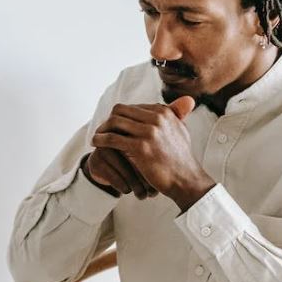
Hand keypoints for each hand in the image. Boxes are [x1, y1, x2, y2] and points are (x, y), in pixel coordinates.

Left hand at [91, 96, 215, 211]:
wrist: (186, 180)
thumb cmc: (181, 159)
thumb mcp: (182, 130)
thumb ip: (176, 115)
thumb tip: (182, 101)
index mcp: (164, 112)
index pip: (133, 107)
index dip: (121, 116)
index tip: (114, 126)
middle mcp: (157, 118)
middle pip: (121, 110)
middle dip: (109, 120)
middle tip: (102, 130)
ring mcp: (149, 132)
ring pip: (114, 122)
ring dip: (102, 129)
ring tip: (97, 137)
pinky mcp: (140, 147)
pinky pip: (113, 138)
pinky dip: (101, 139)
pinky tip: (95, 144)